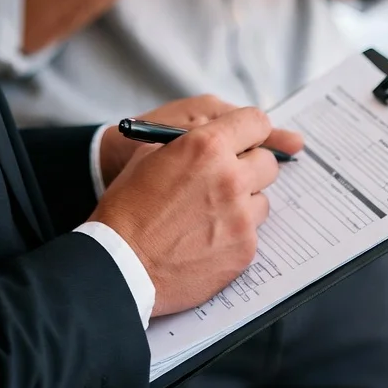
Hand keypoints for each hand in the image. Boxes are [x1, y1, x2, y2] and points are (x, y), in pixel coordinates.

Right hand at [91, 107, 303, 315]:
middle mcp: (231, 177)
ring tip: (211, 213)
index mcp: (206, 146)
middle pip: (267, 161)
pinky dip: (235, 232)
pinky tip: (207, 238)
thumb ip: (187, 143)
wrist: (120, 266)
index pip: (255, 121)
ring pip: (262, 198)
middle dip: (249, 166)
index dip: (250, 129)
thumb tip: (210, 140)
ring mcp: (241, 216)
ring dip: (244, 201)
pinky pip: (252, 231)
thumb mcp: (149, 156)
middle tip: (227, 177)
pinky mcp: (245, 249)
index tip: (247, 138)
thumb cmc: (128, 209)